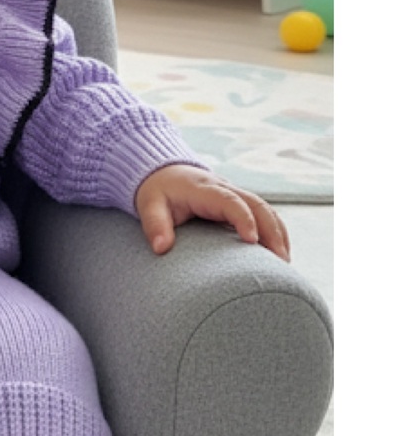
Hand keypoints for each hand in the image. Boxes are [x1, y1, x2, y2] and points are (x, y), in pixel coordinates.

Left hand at [134, 164, 289, 260]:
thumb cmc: (158, 191)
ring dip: (279, 233)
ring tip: (285, 262)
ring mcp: (236, 195)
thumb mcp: (149, 205)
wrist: (164, 173)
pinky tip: (280, 253)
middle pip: (258, 205)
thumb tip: (161, 248)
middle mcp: (226, 189)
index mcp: (205, 189)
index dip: (243, 218)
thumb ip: (154, 225)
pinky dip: (276, 232)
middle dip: (272, 231)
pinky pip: (264, 215)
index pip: (230, 201)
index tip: (251, 240)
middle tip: (280, 261)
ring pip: (267, 210)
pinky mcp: (240, 204)